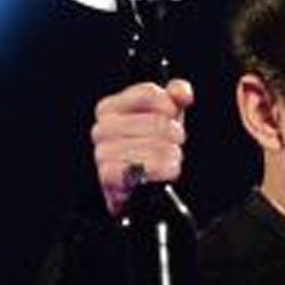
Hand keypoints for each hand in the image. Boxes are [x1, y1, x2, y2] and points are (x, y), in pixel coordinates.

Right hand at [92, 78, 192, 215]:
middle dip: (175, 136)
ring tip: (167, 161)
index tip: (172, 117)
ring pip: (158, 146)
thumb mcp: (164, 116)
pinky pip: (150, 169)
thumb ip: (175, 95)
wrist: (136, 191)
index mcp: (109, 108)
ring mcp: (102, 153)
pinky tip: (163, 174)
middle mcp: (101, 129)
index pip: (149, 93)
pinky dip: (164, 172)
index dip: (170, 106)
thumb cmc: (150, 149)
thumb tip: (182, 94)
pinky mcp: (110, 177)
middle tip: (172, 145)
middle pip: (158, 122)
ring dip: (172, 156)